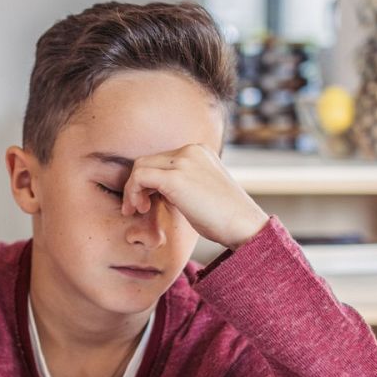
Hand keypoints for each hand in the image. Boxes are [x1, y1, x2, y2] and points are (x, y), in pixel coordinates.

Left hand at [122, 144, 269, 248]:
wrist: (244, 226)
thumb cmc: (224, 218)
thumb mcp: (201, 191)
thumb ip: (181, 183)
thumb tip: (155, 190)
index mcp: (199, 151)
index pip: (161, 159)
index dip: (148, 181)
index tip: (146, 202)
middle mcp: (191, 150)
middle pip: (148, 160)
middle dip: (136, 184)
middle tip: (137, 208)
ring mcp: (183, 162)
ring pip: (140, 166)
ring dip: (132, 189)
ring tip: (137, 210)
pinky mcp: (175, 178)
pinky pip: (140, 176)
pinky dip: (133, 192)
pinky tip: (140, 209)